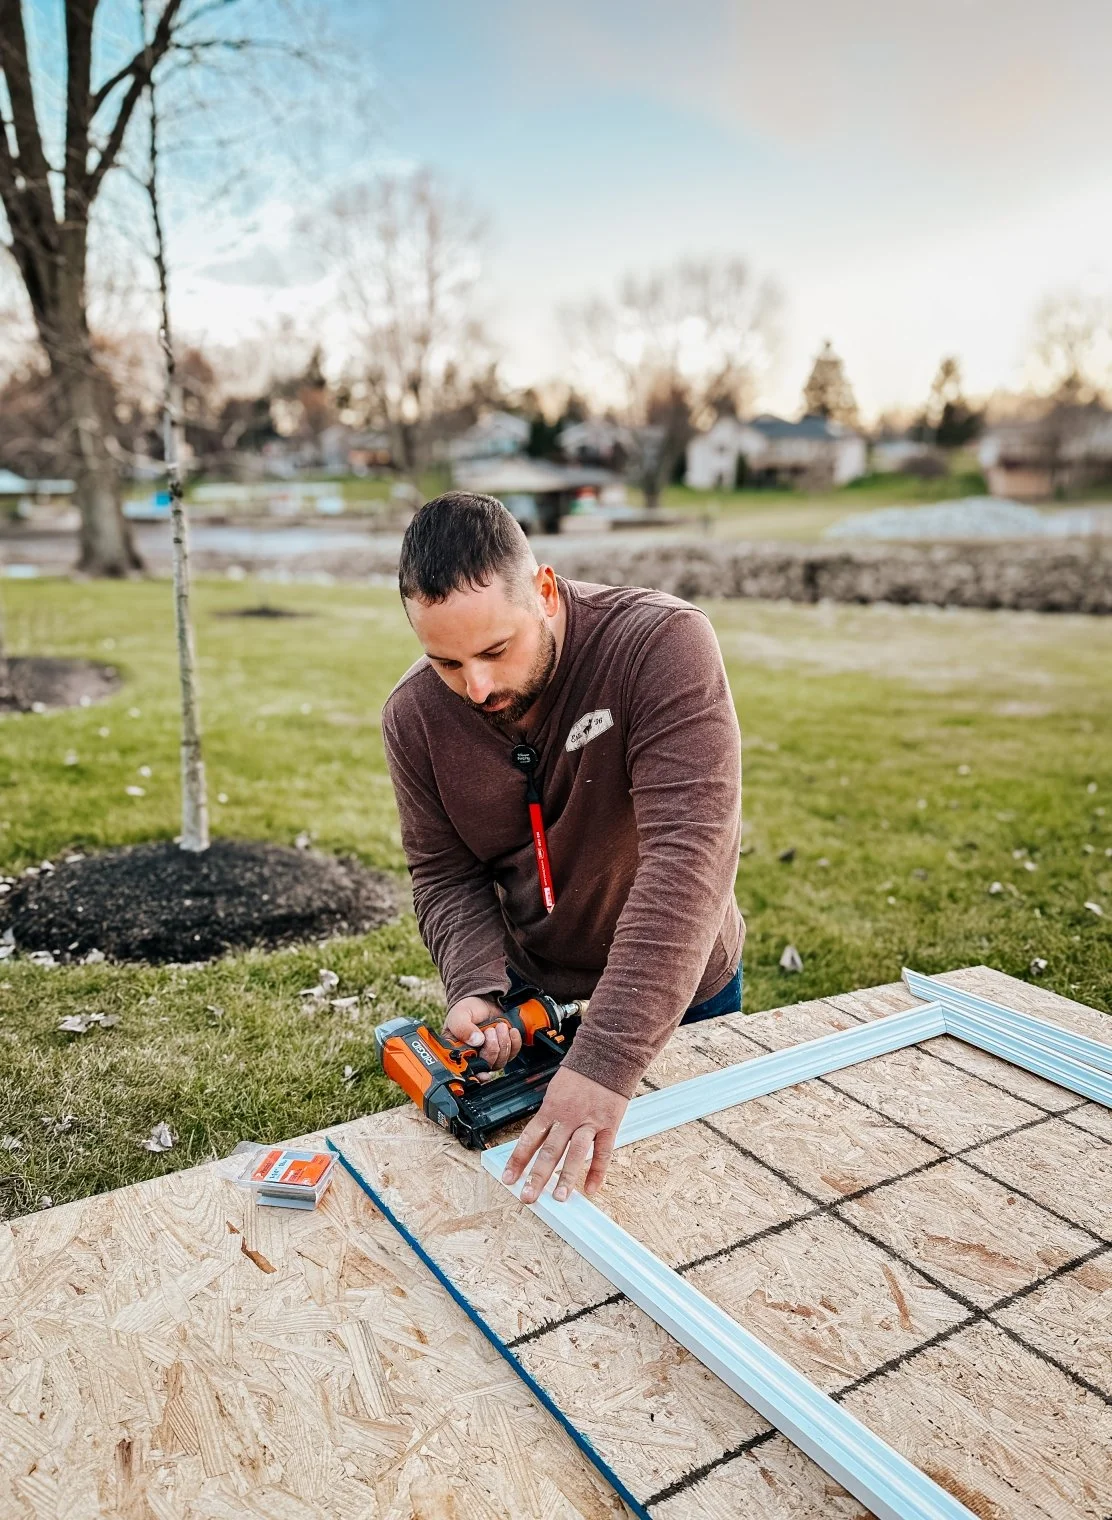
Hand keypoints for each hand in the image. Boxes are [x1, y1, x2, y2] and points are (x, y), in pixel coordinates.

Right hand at [444, 995, 521, 1071]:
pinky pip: (513, 1053)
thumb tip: (476, 1040)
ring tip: (499, 1026)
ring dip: (504, 1042)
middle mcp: (474, 1057)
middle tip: (491, 1030)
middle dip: (493, 1048)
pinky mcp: (502, 1048)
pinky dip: (514, 1042)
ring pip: (501, 1061)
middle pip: (487, 1066)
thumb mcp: (459, 1015)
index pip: (466, 1072)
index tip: (484, 1072)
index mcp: (458, 1053)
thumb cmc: (466, 1009)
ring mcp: (489, 1053)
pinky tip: (511, 1031)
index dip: (477, 1075)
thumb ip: (462, 1027)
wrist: (482, 999)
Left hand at [502, 1066, 628, 1204]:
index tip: (509, 1179)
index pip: (530, 1138)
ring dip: (566, 1176)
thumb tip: (536, 1141)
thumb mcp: (556, 1091)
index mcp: (551, 1108)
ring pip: (576, 1152)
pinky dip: (598, 1171)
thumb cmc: (580, 1074)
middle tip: (528, 1196)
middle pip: (550, 1150)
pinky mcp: (609, 1124)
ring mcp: (590, 1121)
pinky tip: (591, 1188)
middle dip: (537, 1175)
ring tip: (559, 1197)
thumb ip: (549, 1117)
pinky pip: (603, 1151)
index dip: (518, 1160)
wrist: (607, 1056)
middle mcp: (568, 1117)